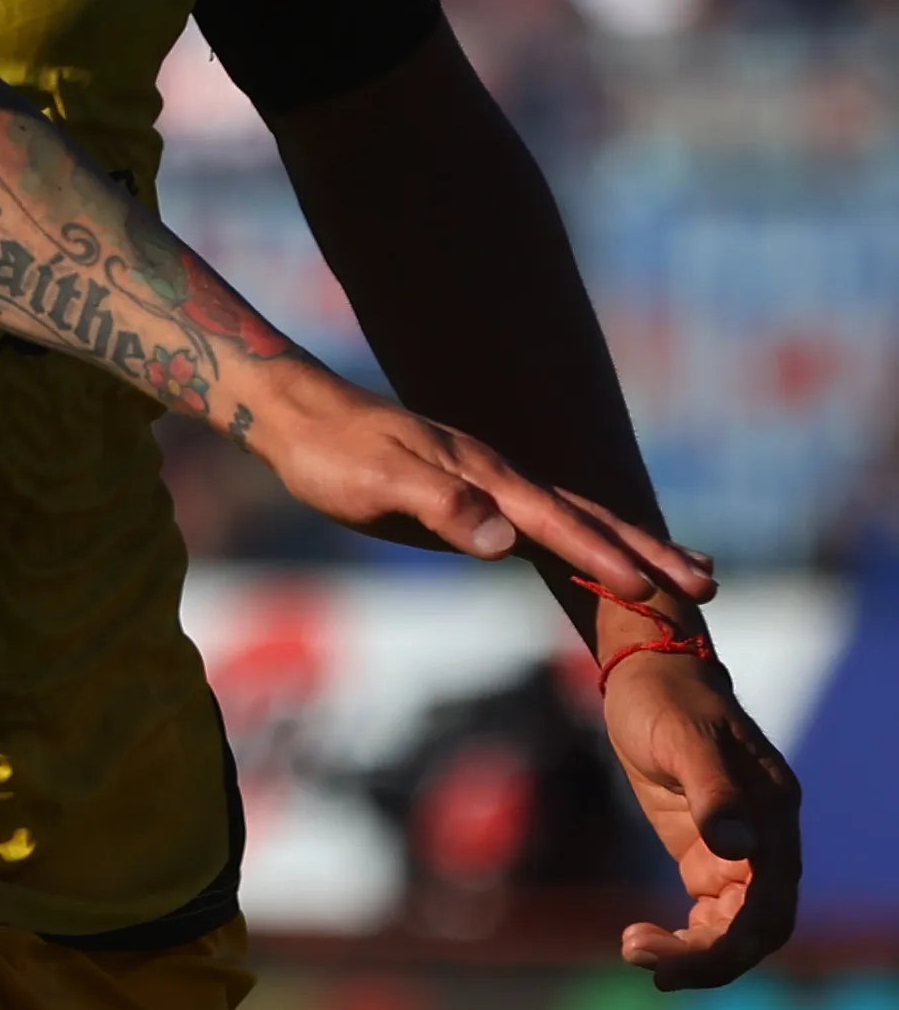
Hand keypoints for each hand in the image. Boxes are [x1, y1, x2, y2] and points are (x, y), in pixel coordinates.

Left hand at [248, 374, 711, 607]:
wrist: (300, 418)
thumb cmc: (334, 454)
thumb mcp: (378, 483)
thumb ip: (442, 507)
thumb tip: (505, 543)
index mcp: (485, 478)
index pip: (558, 525)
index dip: (603, 559)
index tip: (653, 590)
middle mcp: (500, 478)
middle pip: (588, 517)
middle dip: (647, 551)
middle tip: (709, 586)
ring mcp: (491, 485)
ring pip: (576, 517)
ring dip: (631, 544)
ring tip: (687, 571)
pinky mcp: (474, 496)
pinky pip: (546, 522)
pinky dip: (586, 540)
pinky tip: (604, 555)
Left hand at [600, 649, 800, 988]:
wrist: (649, 676)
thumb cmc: (667, 700)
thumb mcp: (684, 739)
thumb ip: (714, 792)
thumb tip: (739, 848)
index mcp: (774, 815)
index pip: (771, 901)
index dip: (732, 941)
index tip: (675, 956)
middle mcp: (767, 840)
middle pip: (759, 925)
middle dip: (711, 957)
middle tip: (649, 967)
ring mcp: (739, 850)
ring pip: (737, 926)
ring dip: (697, 953)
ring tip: (637, 952)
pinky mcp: (707, 854)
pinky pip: (712, 913)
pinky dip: (689, 937)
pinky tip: (648, 945)